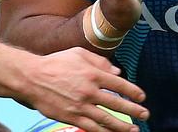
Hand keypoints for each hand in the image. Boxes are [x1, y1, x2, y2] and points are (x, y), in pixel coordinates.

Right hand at [23, 47, 148, 130]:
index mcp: (94, 74)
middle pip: (117, 104)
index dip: (133, 92)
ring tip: (133, 130)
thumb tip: (117, 72)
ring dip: (121, 126)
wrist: (32, 78)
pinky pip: (90, 127)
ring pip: (106, 119)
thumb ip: (100, 61)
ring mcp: (80, 106)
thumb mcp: (79, 54)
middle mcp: (90, 91)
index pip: (120, 85)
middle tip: (145, 115)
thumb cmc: (56, 62)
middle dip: (133, 111)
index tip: (142, 97)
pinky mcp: (71, 117)